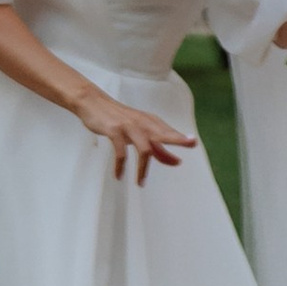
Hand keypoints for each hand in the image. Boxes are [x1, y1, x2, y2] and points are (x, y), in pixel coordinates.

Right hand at [71, 85, 195, 184]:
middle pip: (162, 132)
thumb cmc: (118, 118)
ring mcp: (128, 126)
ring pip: (143, 148)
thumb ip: (156, 146)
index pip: (167, 131)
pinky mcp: (115, 130)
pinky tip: (119, 176)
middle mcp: (141, 122)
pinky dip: (121, 166)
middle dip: (176, 138)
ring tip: (141, 183)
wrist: (93, 102)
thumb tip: (174, 161)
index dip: (180, 138)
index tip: (193, 143)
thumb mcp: (138, 130)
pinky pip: (121, 152)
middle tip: (190, 143)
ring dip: (143, 169)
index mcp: (149, 121)